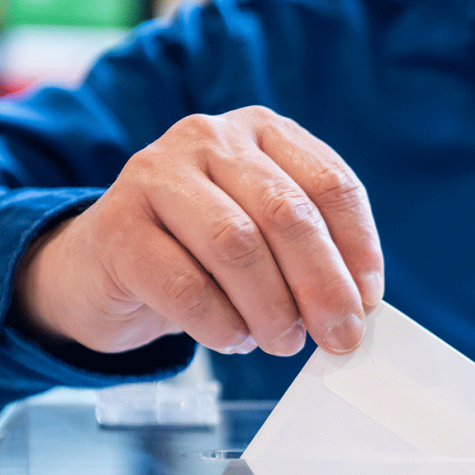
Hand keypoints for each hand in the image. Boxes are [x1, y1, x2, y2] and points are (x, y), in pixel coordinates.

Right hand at [12, 106, 382, 356]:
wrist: (106, 267)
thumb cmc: (201, 255)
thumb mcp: (265, 239)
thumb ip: (309, 256)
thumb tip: (355, 308)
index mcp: (262, 132)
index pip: (331, 183)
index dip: (359, 247)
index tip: (368, 301)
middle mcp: (209, 138)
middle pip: (287, 213)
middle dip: (323, 286)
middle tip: (339, 337)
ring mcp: (156, 174)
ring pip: (236, 245)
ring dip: (272, 309)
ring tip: (282, 342)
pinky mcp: (117, 226)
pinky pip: (184, 285)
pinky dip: (221, 325)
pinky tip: (232, 339)